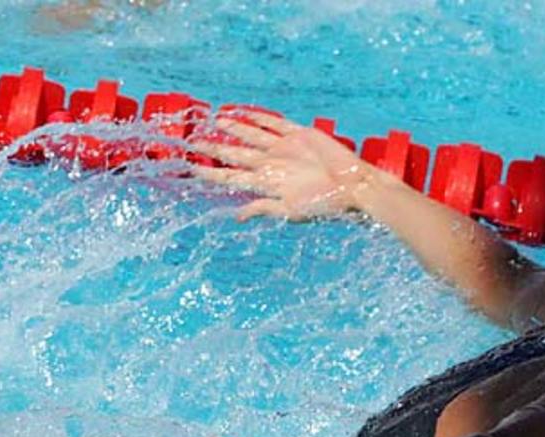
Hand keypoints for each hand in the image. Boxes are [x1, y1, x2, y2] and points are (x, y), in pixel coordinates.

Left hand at [189, 113, 374, 221]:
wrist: (352, 187)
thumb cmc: (324, 205)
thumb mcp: (290, 211)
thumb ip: (262, 208)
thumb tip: (236, 215)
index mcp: (266, 183)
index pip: (231, 176)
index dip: (211, 173)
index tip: (191, 169)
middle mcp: (272, 164)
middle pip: (236, 154)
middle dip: (215, 149)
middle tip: (194, 143)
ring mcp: (284, 148)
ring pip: (251, 136)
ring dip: (234, 128)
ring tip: (216, 120)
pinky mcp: (301, 135)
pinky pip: (275, 123)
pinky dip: (260, 118)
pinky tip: (245, 113)